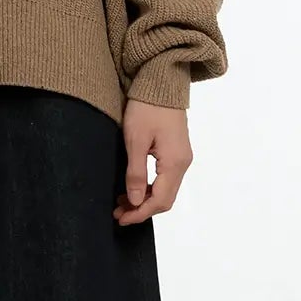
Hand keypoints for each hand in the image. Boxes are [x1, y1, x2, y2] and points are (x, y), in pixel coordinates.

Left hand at [114, 100, 192, 223]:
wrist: (161, 82)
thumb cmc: (147, 108)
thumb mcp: (136, 141)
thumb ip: (136, 173)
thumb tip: (135, 201)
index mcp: (175, 162)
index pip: (160, 200)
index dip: (140, 213)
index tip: (121, 218)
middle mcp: (183, 163)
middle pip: (165, 199)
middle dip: (141, 209)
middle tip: (117, 213)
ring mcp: (181, 157)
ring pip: (164, 190)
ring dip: (144, 199)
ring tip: (120, 202)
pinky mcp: (176, 152)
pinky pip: (165, 178)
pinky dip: (149, 187)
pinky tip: (132, 186)